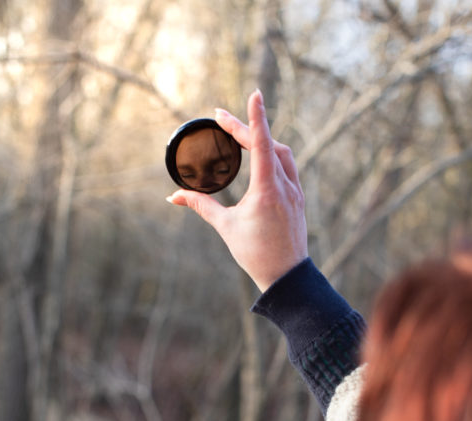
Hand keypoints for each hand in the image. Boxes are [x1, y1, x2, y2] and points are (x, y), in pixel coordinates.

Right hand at [166, 90, 307, 291]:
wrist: (286, 276)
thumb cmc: (255, 253)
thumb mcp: (225, 226)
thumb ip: (201, 205)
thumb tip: (173, 196)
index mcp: (267, 190)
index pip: (262, 144)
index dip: (255, 117)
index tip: (254, 93)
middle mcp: (285, 186)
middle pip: (268, 144)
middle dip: (246, 128)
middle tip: (222, 118)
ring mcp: (295, 191)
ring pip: (282, 153)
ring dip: (263, 139)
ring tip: (241, 135)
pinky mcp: (298, 198)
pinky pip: (288, 166)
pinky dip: (274, 154)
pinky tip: (263, 156)